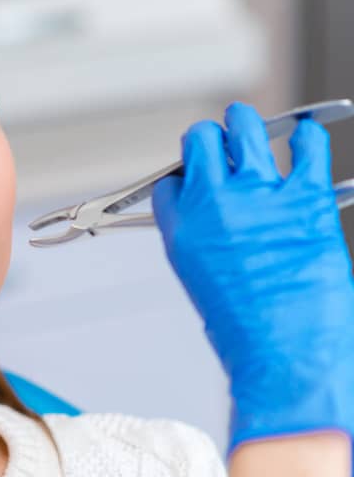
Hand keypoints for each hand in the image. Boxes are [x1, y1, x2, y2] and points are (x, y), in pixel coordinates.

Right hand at [152, 102, 353, 451]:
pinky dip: (307, 137)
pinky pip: (308, 149)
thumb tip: (219, 226)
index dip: (181, 179)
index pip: (169, 183)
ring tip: (248, 122)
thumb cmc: (246, 333)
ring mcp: (260, 196)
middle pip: (200, 141)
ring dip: (244, 121)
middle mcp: (214, 204)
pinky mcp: (306, 198)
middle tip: (217, 141)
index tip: (191, 181)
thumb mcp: (204, 284)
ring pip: (245, 129)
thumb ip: (204, 244)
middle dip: (206, 139)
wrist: (287, 354)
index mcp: (181, 230)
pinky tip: (306, 136)